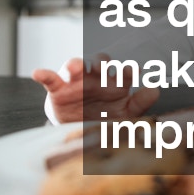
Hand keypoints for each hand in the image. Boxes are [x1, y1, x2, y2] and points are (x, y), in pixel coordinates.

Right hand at [31, 55, 159, 122]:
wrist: (80, 133)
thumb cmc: (107, 119)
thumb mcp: (125, 115)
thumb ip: (140, 103)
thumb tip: (155, 89)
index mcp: (116, 84)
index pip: (124, 72)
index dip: (128, 70)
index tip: (132, 71)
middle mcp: (97, 78)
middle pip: (100, 62)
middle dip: (102, 61)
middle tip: (103, 66)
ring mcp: (77, 82)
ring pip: (76, 66)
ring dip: (76, 63)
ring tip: (76, 66)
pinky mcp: (58, 89)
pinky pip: (50, 79)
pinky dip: (44, 74)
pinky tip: (38, 73)